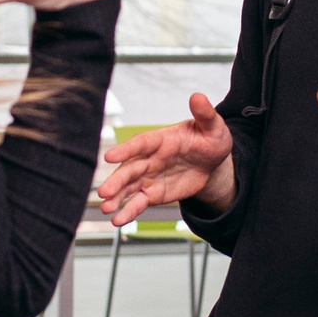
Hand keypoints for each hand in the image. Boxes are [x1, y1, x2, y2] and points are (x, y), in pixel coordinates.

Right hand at [98, 93, 236, 223]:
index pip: (141, 143)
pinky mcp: (153, 193)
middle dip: (117, 181)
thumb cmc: (210, 139)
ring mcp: (149, 176)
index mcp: (161, 139)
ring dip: (117, 198)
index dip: (126, 149)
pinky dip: (128, 211)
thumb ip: (205, 114)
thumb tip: (198, 96)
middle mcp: (150, 158)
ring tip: (106, 209)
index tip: (109, 156)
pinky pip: (138, 202)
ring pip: (129, 187)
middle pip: (130, 169)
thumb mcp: (213, 127)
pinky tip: (118, 220)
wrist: (211, 162)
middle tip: (104, 191)